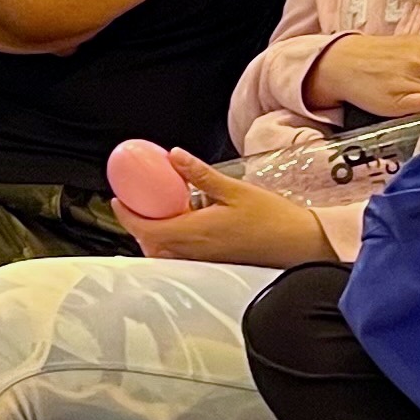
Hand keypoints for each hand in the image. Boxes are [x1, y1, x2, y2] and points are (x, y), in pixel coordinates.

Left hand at [117, 149, 333, 267]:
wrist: (300, 246)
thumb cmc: (273, 220)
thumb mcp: (234, 190)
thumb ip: (200, 175)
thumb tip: (174, 156)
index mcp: (194, 232)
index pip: (146, 228)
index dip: (126, 215)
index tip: (118, 198)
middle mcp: (193, 252)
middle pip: (150, 243)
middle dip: (138, 224)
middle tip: (137, 202)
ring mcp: (203, 261)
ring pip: (164, 252)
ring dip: (155, 234)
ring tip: (160, 211)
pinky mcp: (214, 264)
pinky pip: (181, 255)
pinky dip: (172, 241)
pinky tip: (186, 223)